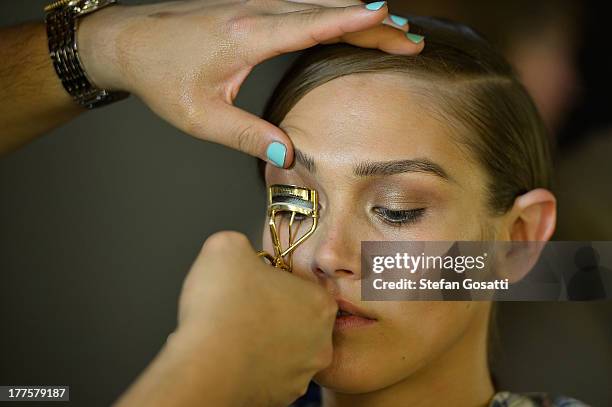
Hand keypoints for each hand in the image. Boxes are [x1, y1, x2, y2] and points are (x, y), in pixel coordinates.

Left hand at [76, 0, 422, 167]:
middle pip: (325, 10)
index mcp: (246, 35)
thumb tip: (287, 155)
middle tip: (409, 38)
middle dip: (371, 23)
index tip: (390, 18)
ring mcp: (252, 2)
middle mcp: (255, 10)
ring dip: (355, 13)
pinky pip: (301, 2)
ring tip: (390, 28)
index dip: (354, 21)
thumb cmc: (161, 76)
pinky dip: (331, 10)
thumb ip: (246, 135)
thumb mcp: (200, 117)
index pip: (312, 24)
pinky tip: (345, 16)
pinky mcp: (248, 4)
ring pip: (315, 2)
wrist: (127, 40)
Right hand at [175, 231, 336, 405]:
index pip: (300, 284)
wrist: (203, 366)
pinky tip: (229, 355)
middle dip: (271, 312)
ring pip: (282, 349)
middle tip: (241, 306)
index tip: (252, 283)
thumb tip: (239, 253)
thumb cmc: (222, 307)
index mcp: (320, 303)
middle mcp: (320, 343)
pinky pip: (267, 374)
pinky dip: (251, 365)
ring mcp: (301, 374)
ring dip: (262, 339)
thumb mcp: (227, 246)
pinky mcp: (280, 397)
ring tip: (231, 331)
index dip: (272, 280)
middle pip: (295, 318)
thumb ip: (241, 244)